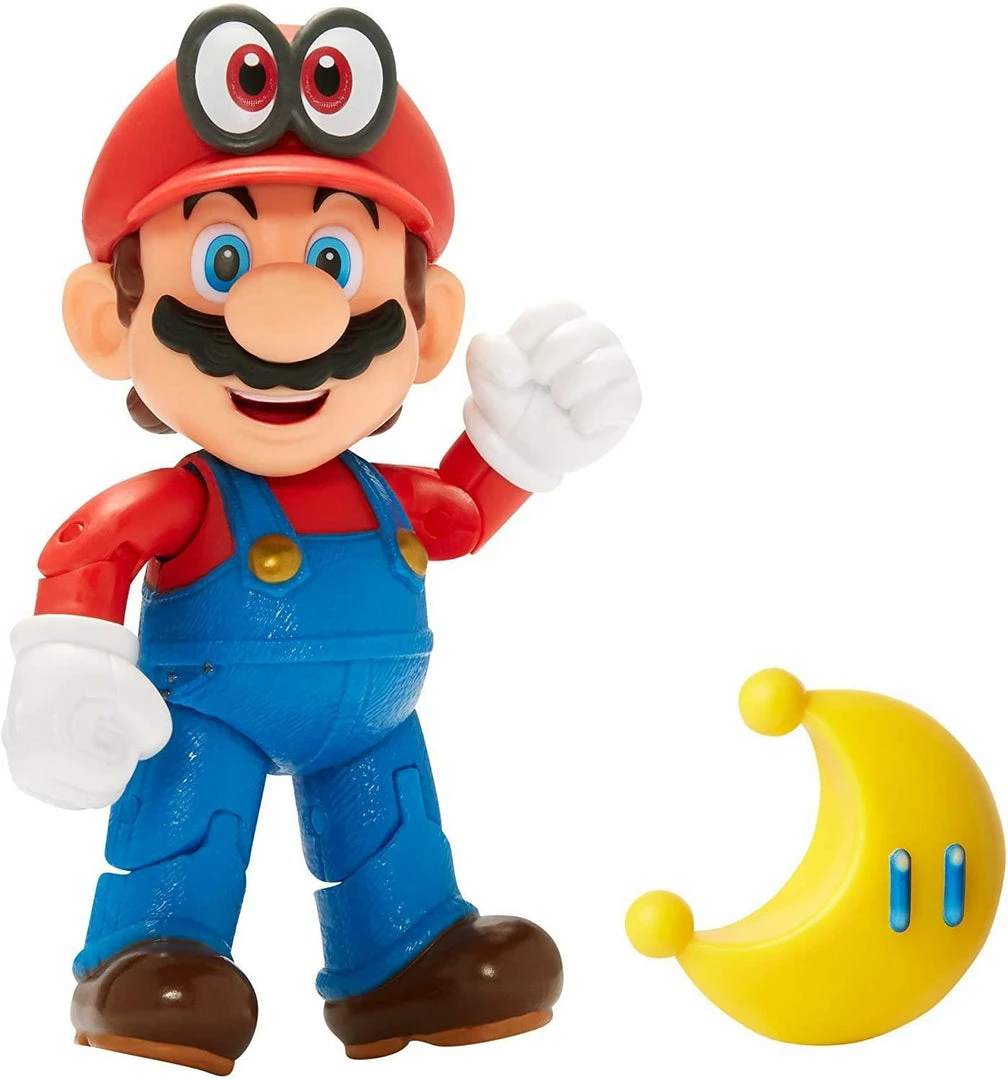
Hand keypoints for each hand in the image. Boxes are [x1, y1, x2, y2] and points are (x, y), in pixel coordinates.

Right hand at [3, 615, 171, 809]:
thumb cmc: (90, 666)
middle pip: (98, 797)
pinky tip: (85, 744)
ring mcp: (25, 774)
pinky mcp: (28, 773)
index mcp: (47, 753)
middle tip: (109, 727)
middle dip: (115, 763)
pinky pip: (71, 794)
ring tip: (96, 732)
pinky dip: (86, 774)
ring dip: (101, 769)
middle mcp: (29, 771)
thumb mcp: (135, 692)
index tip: (116, 723)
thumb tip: (149, 749)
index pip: (109, 783)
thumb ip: (154, 728)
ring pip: (85, 799)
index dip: (126, 753)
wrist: (54, 649)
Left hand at [464, 301, 640, 490]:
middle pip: (577, 334)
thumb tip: (511, 362)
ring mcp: (615, 365)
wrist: (535, 455)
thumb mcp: (490, 385)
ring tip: (560, 404)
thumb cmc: (517, 408)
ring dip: (565, 393)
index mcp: (558, 322)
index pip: (548, 313)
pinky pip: (615, 401)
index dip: (524, 343)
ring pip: (597, 367)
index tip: (515, 370)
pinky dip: (587, 418)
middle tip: (540, 385)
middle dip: (545, 368)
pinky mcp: (629, 397)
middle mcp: (593, 336)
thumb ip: (486, 359)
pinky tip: (579, 423)